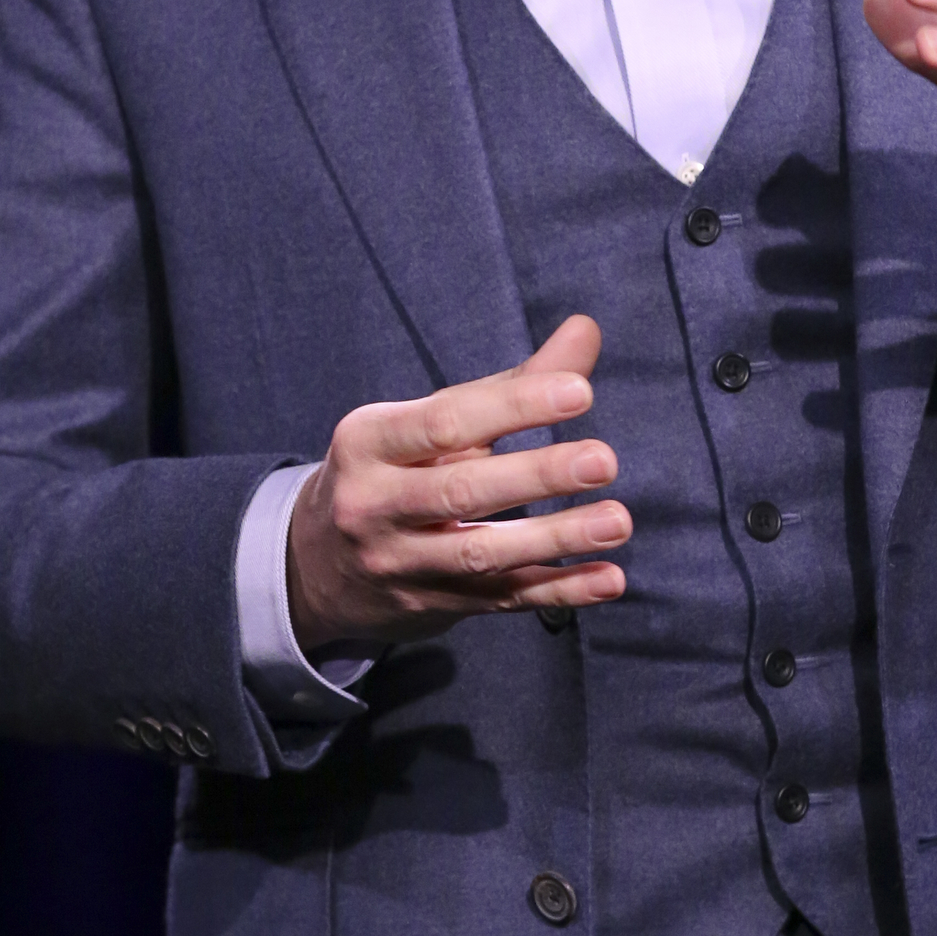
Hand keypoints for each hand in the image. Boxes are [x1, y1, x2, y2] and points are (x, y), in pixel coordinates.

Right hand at [285, 315, 629, 651]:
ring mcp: (401, 564)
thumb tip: (586, 330)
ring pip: (482, 553)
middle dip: (536, 476)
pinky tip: (608, 579)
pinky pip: (502, 600)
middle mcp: (374, 505)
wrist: (318, 564)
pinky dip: (559, 591)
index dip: (513, 406)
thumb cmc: (392, 469)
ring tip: (618, 519)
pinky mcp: (433, 606)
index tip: (578, 391)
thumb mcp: (426, 423)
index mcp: (369, 441)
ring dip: (556, 538)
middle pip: (461, 490)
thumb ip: (512, 384)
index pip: (446, 421)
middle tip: (604, 460)